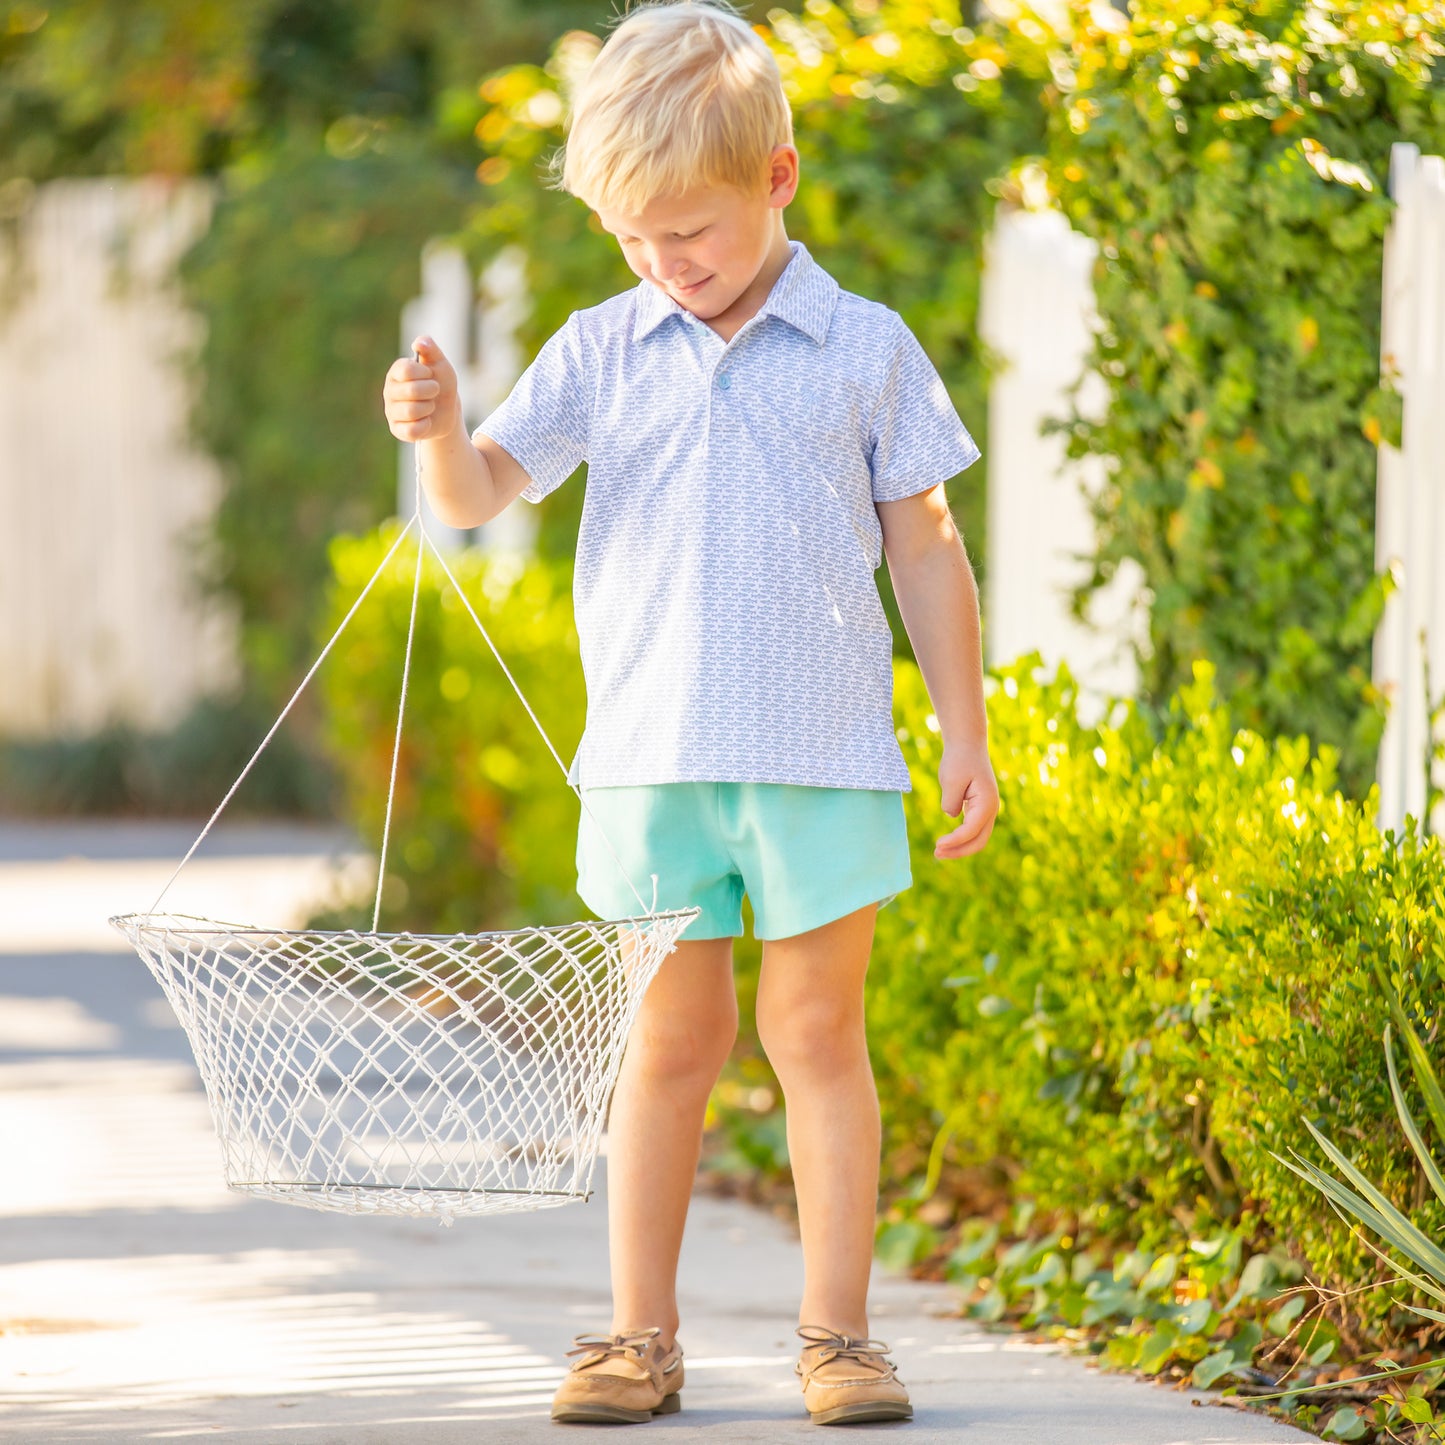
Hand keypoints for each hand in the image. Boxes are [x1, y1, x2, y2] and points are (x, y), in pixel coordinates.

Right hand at [383, 335, 460, 441]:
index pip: (407, 370)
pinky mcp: (397, 429)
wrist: (447, 411)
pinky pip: (412, 431)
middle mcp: (389, 390)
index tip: (430, 374)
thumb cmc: (441, 384)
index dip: (425, 373)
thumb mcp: (440, 363)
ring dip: (429, 408)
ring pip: (412, 411)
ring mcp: (391, 411)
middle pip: (412, 391)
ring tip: (429, 406)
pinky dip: (426, 426)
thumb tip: (419, 343)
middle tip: (434, 391)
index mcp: (396, 371)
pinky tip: (426, 421)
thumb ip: (430, 349)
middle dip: (431, 391)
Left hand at [934, 739, 997, 858]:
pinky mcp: (979, 809)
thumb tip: (951, 815)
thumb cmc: (959, 759)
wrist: (967, 745)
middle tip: (936, 854)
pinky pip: (972, 830)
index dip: (954, 841)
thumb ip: (951, 801)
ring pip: (977, 837)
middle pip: (979, 841)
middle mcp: (991, 809)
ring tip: (939, 852)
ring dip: (959, 847)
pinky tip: (947, 842)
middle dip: (959, 851)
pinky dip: (961, 839)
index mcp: (987, 803)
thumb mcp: (951, 779)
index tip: (937, 845)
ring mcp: (987, 810)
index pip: (971, 830)